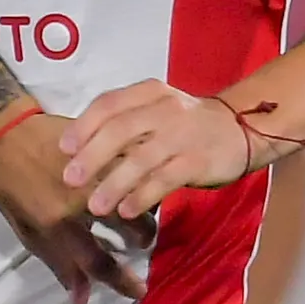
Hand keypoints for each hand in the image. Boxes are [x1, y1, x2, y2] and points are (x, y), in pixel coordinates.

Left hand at [0, 114, 143, 303]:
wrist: (3, 134)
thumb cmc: (11, 188)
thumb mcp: (27, 233)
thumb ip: (59, 265)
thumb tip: (81, 300)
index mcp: (57, 223)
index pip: (98, 261)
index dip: (121, 281)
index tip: (139, 290)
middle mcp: (79, 198)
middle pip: (127, 223)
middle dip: (142, 238)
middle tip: (142, 244)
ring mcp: (93, 167)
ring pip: (134, 190)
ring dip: (144, 207)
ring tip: (144, 216)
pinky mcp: (100, 146)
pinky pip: (130, 164)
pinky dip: (138, 177)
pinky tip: (140, 185)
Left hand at [58, 79, 251, 222]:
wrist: (241, 128)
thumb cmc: (187, 124)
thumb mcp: (156, 111)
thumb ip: (124, 123)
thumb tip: (78, 151)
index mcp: (149, 93)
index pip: (109, 104)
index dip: (83, 126)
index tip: (63, 149)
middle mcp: (165, 109)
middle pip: (120, 130)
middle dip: (91, 156)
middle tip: (70, 179)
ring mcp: (183, 134)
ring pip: (141, 158)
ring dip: (113, 183)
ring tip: (95, 206)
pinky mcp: (198, 160)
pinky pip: (165, 179)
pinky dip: (142, 195)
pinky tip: (126, 210)